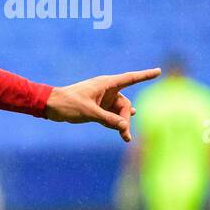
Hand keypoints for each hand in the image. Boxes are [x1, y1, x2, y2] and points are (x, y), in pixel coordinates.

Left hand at [45, 68, 160, 141]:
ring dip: (122, 123)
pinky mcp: (97, 107)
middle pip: (124, 104)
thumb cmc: (68, 104)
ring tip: (126, 138)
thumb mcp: (90, 112)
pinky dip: (114, 123)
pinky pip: (110, 115)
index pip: (130, 78)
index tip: (158, 72)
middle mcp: (106, 90)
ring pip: (118, 111)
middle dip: (126, 118)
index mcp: (105, 84)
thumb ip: (108, 119)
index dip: (145, 75)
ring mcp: (102, 99)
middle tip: (125, 134)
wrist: (50, 106)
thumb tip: (124, 125)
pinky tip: (122, 133)